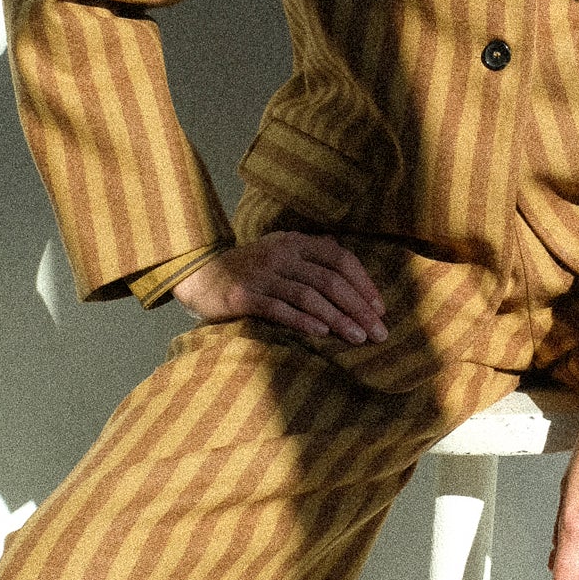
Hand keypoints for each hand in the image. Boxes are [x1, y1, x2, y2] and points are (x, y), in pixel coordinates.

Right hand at [172, 233, 386, 344]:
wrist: (199, 274)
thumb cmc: (249, 270)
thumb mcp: (280, 253)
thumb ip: (311, 259)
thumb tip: (352, 277)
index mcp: (295, 242)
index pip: (339, 258)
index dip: (363, 283)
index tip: (380, 309)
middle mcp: (281, 253)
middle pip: (329, 280)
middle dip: (358, 307)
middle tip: (378, 332)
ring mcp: (262, 274)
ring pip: (309, 295)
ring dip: (338, 318)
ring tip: (357, 338)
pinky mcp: (244, 295)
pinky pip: (279, 308)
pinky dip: (303, 320)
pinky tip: (322, 334)